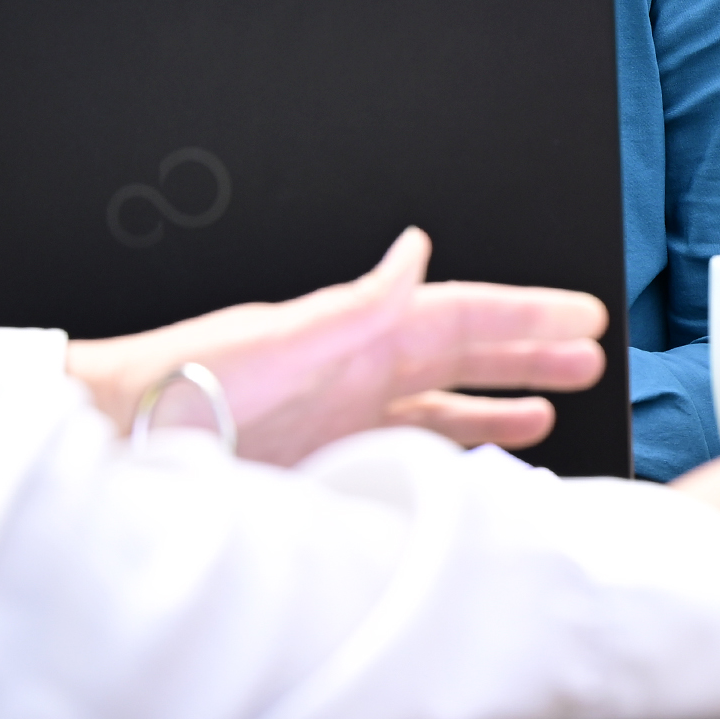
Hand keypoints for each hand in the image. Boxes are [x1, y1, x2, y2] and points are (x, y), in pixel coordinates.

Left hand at [68, 227, 606, 464]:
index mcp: (358, 333)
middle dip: (529, 352)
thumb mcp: (283, 338)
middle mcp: (359, 373)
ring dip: (498, 402)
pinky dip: (450, 455)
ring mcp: (345, 420)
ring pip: (443, 406)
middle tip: (593, 355)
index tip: (586, 317)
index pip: (463, 316)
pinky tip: (476, 464)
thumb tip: (416, 251)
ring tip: (550, 408)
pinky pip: (409, 455)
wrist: (126, 443)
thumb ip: (358, 303)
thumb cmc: (191, 384)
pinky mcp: (327, 467)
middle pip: (464, 356)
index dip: (527, 314)